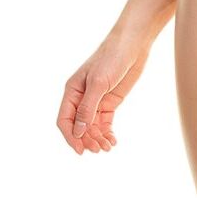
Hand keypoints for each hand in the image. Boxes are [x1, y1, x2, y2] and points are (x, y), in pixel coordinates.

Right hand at [56, 35, 149, 154]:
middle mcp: (81, 98)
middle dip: (87, 140)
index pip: (65, 120)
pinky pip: (104, 123)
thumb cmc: (111, 59)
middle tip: (100, 149)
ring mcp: (96, 101)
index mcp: (72, 91)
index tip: (81, 151)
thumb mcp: (98, 84)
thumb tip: (77, 131)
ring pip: (92, 128)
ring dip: (98, 139)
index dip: (71, 137)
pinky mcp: (109, 103)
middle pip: (79, 127)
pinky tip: (113, 141)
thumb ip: (87, 108)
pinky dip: (107, 133)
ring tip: (108, 147)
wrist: (132, 46)